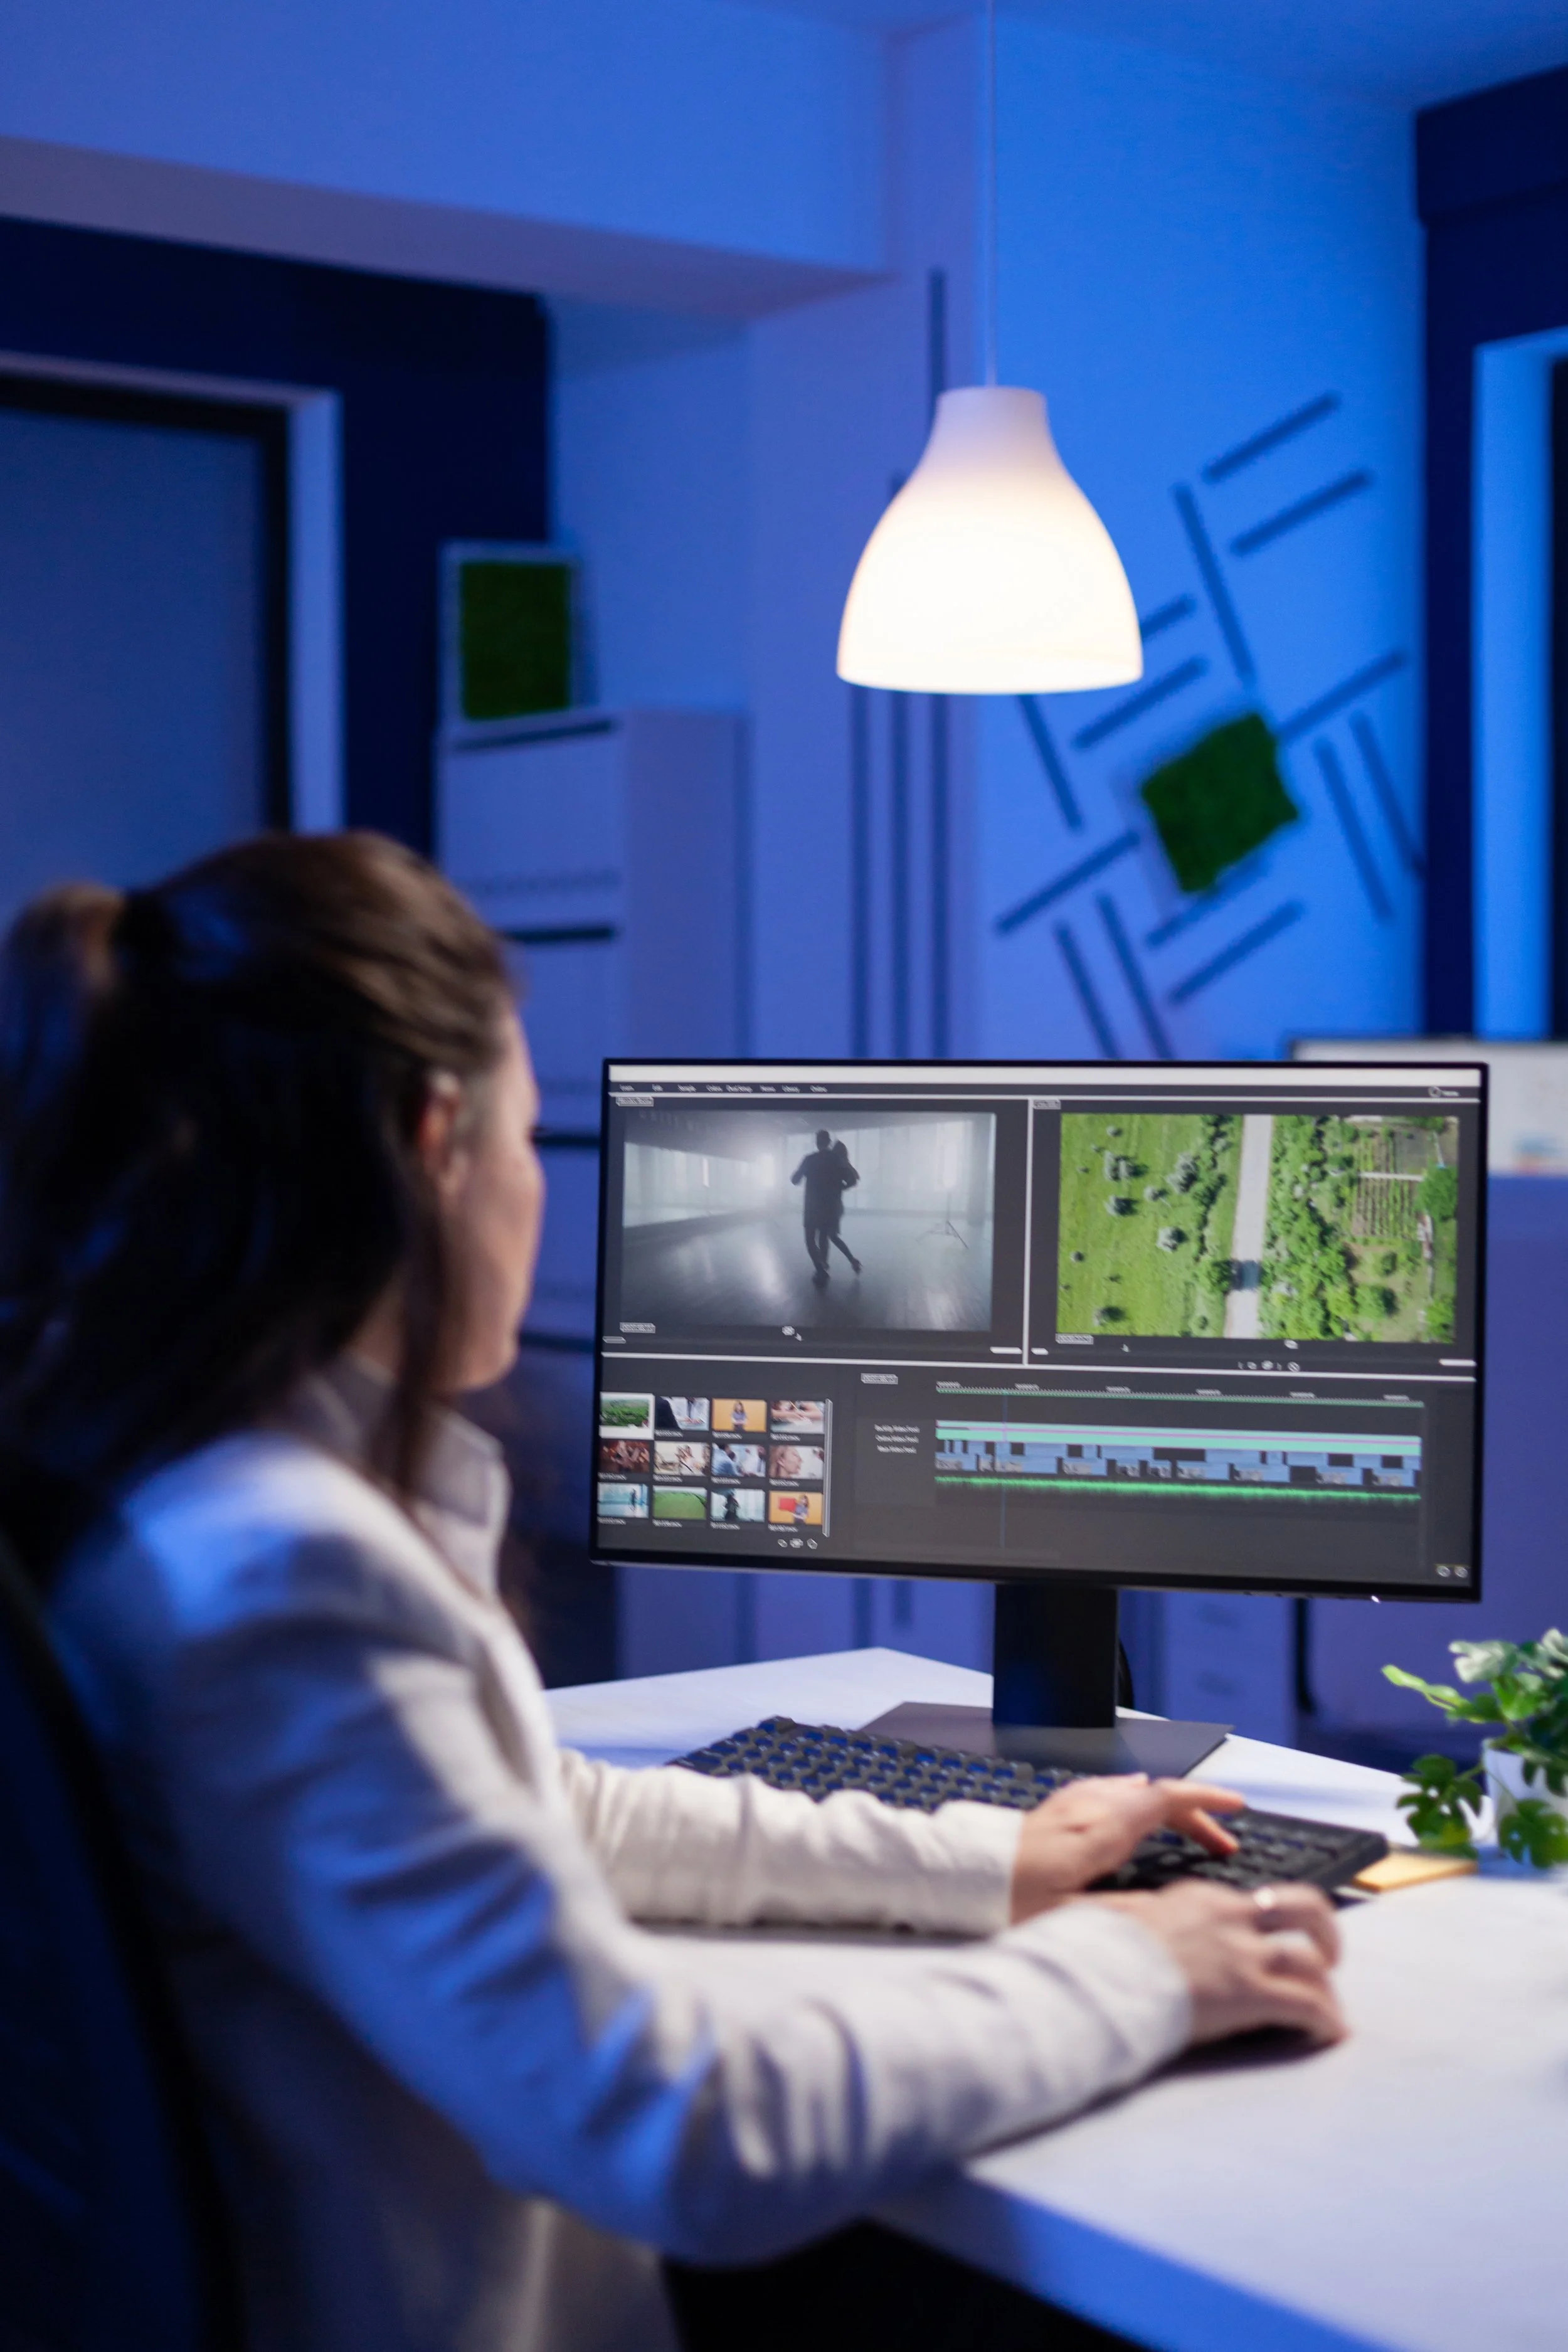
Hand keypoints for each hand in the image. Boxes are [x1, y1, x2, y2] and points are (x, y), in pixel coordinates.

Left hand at [1008, 1775, 1243, 1920]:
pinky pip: (1104, 1792)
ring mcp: (1068, 1805)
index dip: (1206, 1799)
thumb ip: (1130, 1910)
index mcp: (1100, 1827)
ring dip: (1164, 1806)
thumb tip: (1177, 1907)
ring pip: (1129, 1790)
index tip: (1236, 1806)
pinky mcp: (1052, 1813)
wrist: (958, 1878)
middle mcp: (1087, 1807)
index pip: (1165, 1797)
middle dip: (1194, 1812)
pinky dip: (1132, 1799)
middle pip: (1154, 1793)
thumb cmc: (1008, 1901)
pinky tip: (1126, 1804)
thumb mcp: (1077, 1919)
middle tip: (1222, 1842)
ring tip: (1186, 1826)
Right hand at [1097, 1880, 1345, 2046]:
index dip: (1269, 1922)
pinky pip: (1309, 2005)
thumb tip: (1110, 1917)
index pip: (1252, 1901)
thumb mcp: (1114, 1914)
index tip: (1270, 1939)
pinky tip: (1331, 2035)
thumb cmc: (1100, 1949)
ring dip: (1327, 1988)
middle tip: (1329, 1954)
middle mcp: (1232, 1917)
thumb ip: (1129, 1914)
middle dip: (1325, 1930)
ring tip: (1331, 2009)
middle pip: (1304, 1907)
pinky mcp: (1253, 1993)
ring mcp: (1245, 1954)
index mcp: (1200, 1897)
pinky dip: (1327, 2020)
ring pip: (1312, 1961)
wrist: (1102, 1976)